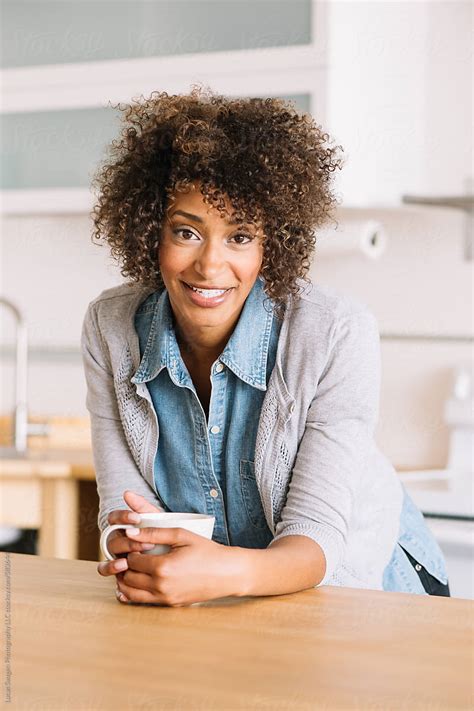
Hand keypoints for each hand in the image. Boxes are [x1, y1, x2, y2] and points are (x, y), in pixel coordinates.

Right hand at [97, 490, 162, 586]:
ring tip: (130, 560)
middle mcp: (116, 539)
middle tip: (147, 544)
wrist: (170, 556)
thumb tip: (126, 493)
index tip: (136, 518)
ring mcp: (114, 553)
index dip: (122, 517)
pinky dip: (111, 568)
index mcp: (122, 525)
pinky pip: (105, 569)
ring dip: (119, 555)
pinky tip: (123, 567)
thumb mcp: (155, 520)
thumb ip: (142, 507)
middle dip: (128, 541)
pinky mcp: (115, 568)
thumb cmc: (160, 534)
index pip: (113, 517)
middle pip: (113, 538)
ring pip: (109, 553)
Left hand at [115, 526, 245, 606]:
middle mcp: (161, 586)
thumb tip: (130, 533)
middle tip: (127, 555)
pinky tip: (135, 583)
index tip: (132, 544)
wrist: (227, 573)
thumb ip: (154, 533)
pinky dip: (134, 593)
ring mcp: (165, 598)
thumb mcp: (181, 535)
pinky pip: (143, 602)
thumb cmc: (206, 551)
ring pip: (131, 593)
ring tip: (129, 568)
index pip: (131, 560)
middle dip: (124, 566)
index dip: (129, 550)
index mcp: (163, 567)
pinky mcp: (170, 604)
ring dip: (125, 581)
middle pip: (128, 577)